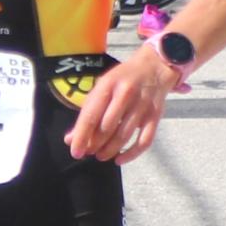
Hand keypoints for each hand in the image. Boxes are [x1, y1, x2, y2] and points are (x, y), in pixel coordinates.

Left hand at [67, 47, 178, 164]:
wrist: (155, 66)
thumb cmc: (122, 79)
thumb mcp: (102, 88)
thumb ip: (87, 112)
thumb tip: (71, 139)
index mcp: (108, 86)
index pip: (91, 116)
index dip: (81, 137)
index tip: (75, 152)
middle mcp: (125, 95)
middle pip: (107, 128)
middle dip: (95, 145)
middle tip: (88, 152)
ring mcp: (142, 106)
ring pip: (124, 136)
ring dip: (110, 150)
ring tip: (101, 155)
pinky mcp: (155, 116)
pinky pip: (144, 141)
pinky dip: (132, 154)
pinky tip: (120, 159)